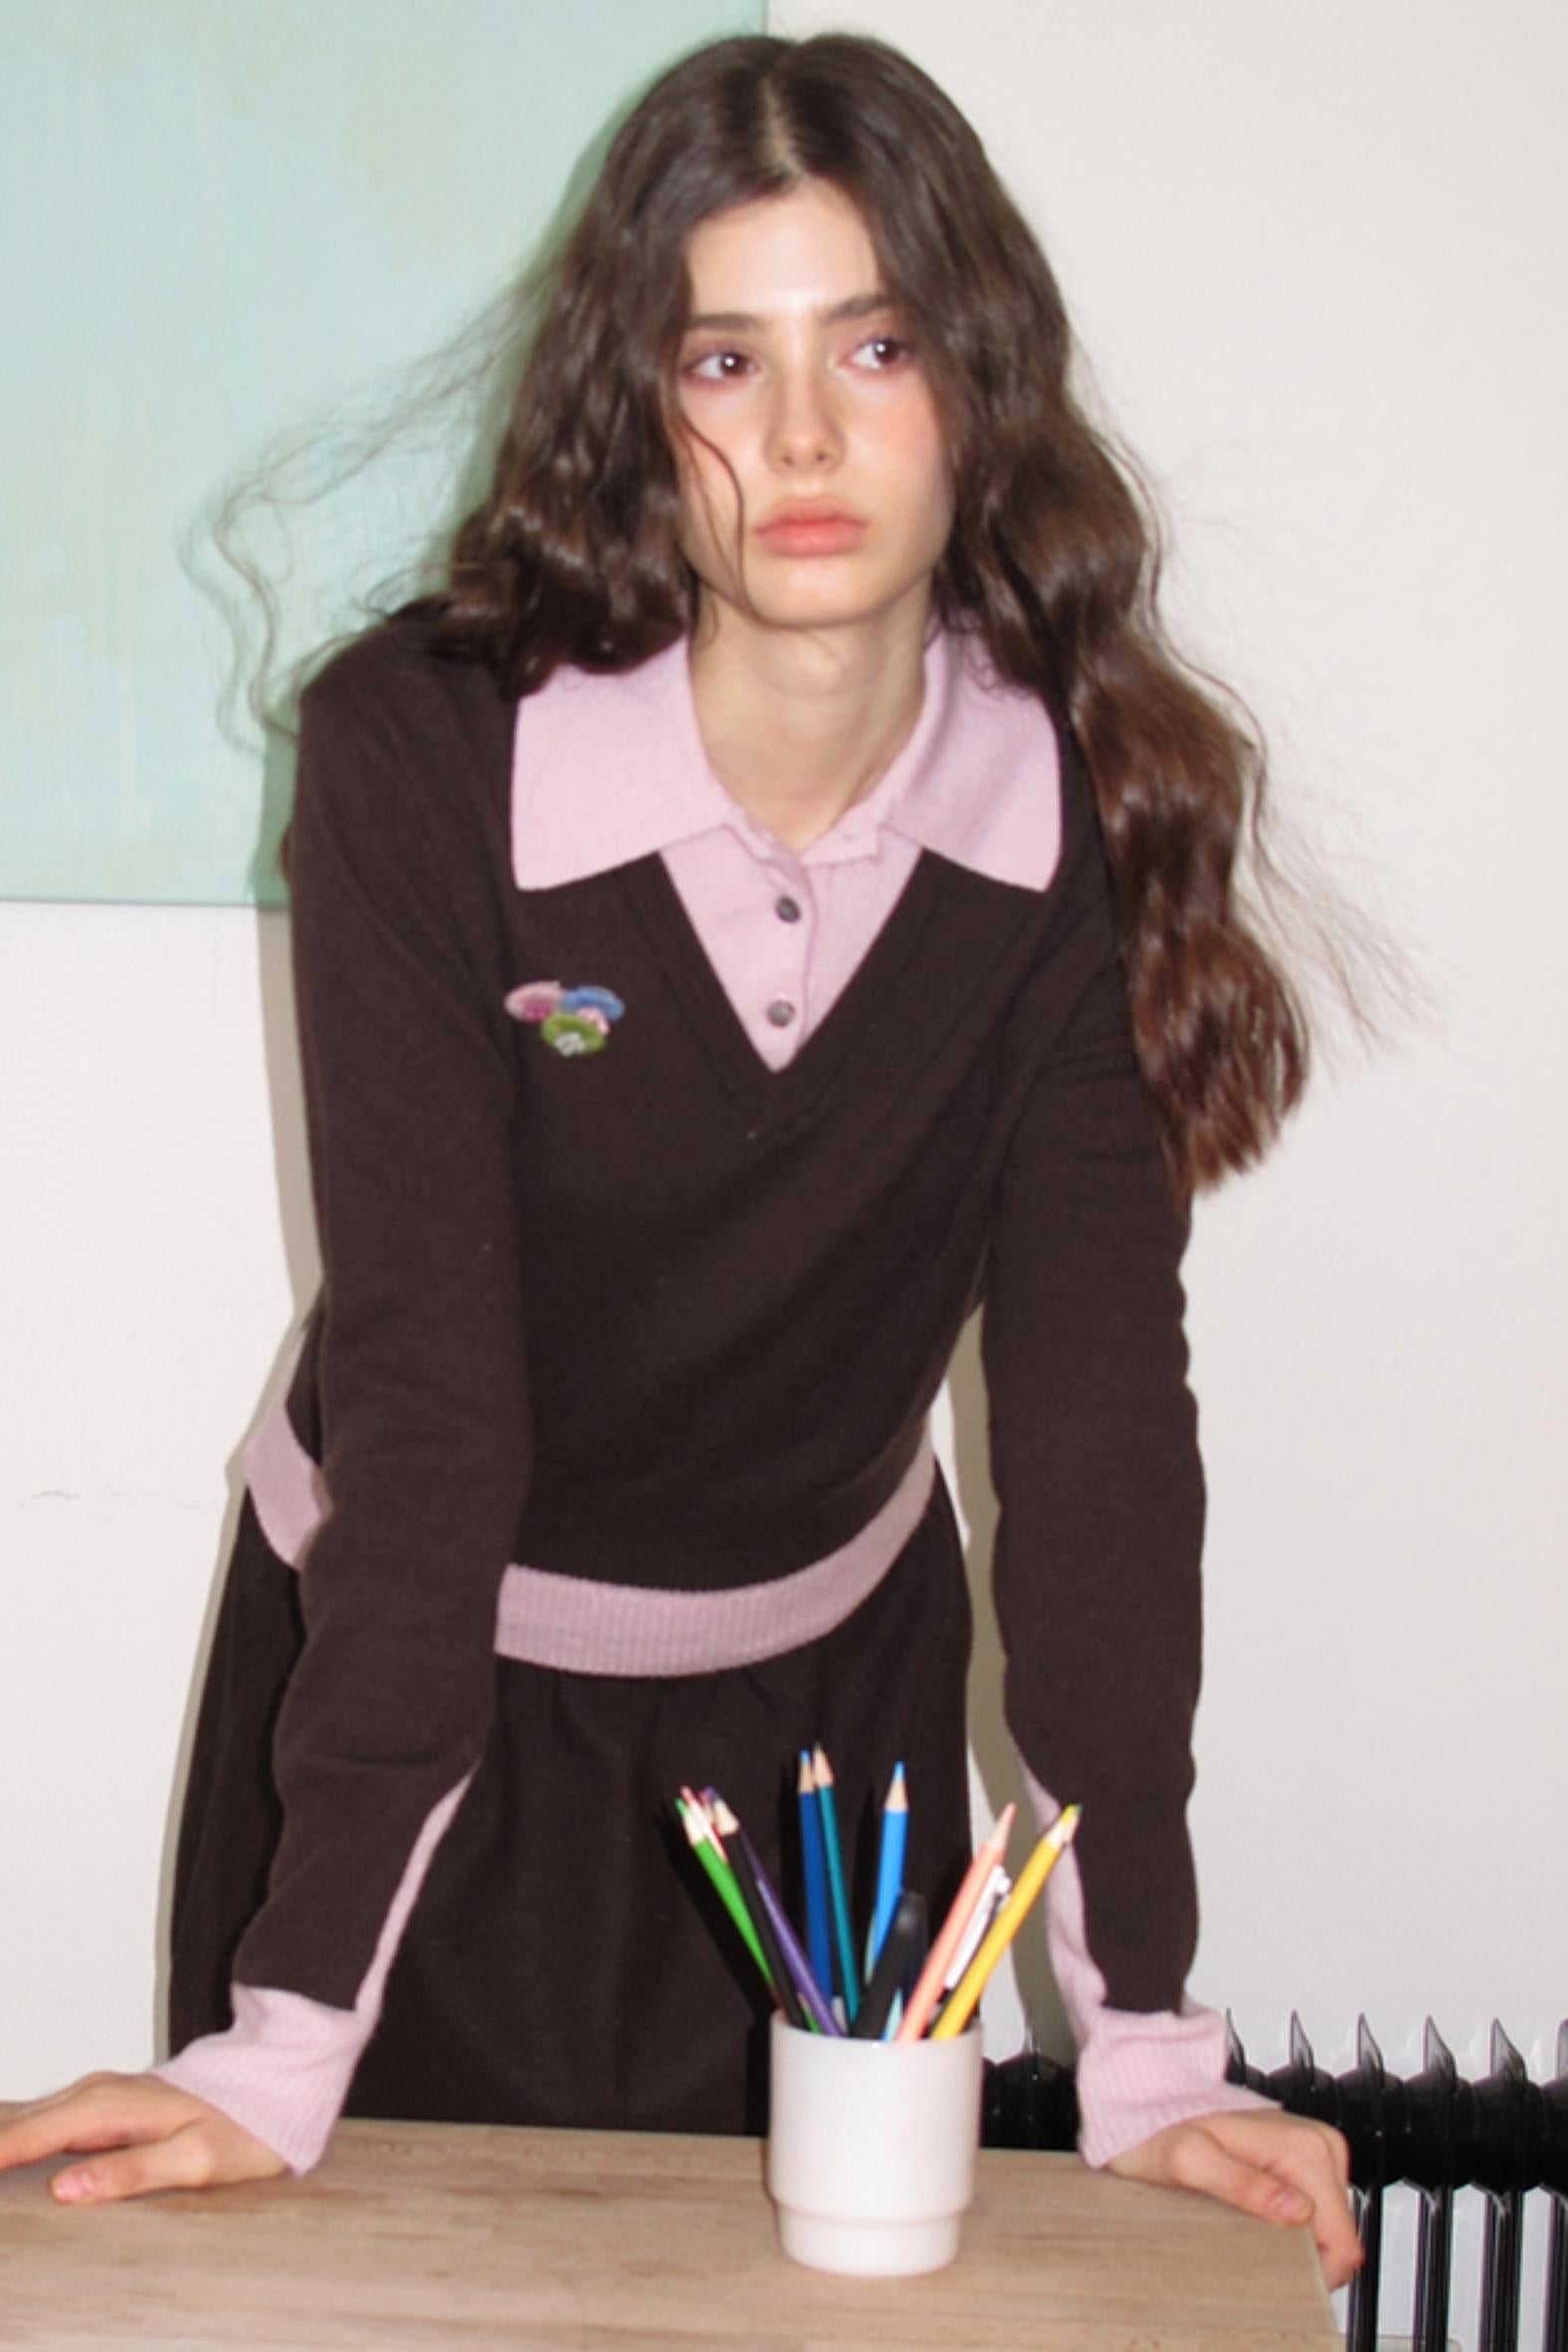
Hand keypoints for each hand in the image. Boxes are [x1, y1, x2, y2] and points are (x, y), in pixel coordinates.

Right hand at [0, 2072, 285, 2204]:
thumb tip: (64, 2189)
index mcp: (108, 2108)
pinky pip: (41, 2115)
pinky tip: (5, 2149)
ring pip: (24, 2114)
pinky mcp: (102, 2102)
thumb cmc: (242, 2125)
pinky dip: (15, 2132)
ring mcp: (97, 2094)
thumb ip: (130, 2172)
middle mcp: (95, 2093)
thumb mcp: (195, 2159)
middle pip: (15, 2122)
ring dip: (1, 2137)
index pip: (26, 2136)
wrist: (275, 2081)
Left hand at [1108, 2107, 1361, 2289]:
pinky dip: (1286, 2229)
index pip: (1343, 2244)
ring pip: (1326, 2232)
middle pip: (1337, 2240)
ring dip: (1291, 2242)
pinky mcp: (1303, 2165)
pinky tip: (1252, 2217)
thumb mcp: (1190, 2161)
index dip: (1313, 2271)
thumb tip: (1296, 2210)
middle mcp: (1318, 2146)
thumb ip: (1242, 2184)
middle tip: (1246, 2241)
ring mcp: (1313, 2155)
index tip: (1273, 2270)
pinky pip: (1312, 2218)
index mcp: (1306, 2147)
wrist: (1149, 2108)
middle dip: (1299, 2255)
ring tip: (1243, 2224)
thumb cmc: (1162, 2131)